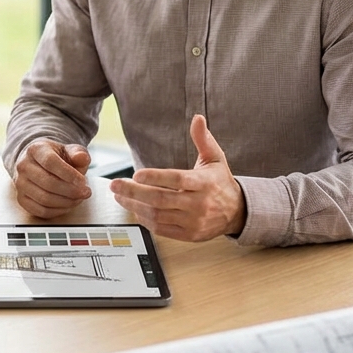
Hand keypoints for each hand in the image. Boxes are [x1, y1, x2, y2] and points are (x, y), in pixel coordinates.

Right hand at [13, 139, 91, 217]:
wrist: (38, 163)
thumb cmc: (56, 157)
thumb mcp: (69, 150)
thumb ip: (78, 153)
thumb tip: (82, 157)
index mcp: (35, 149)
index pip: (50, 162)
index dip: (69, 174)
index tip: (83, 182)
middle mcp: (24, 166)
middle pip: (48, 182)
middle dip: (71, 191)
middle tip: (85, 192)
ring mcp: (20, 183)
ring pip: (44, 199)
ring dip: (66, 202)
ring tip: (78, 198)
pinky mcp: (22, 199)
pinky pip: (40, 211)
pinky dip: (58, 211)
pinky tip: (67, 205)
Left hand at [109, 115, 245, 241]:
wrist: (237, 212)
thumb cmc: (220, 182)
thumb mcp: (215, 158)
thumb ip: (203, 139)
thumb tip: (198, 118)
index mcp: (204, 183)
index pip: (176, 180)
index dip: (155, 177)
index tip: (136, 174)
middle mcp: (199, 204)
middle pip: (161, 199)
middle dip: (133, 192)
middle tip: (115, 185)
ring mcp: (193, 221)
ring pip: (158, 215)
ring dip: (134, 206)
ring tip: (119, 196)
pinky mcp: (189, 235)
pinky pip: (161, 229)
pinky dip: (145, 220)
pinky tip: (134, 209)